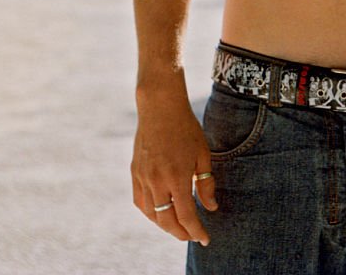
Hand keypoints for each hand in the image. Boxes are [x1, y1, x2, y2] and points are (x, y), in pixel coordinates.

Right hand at [131, 89, 217, 245]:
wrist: (160, 107)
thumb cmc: (186, 128)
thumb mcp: (202, 154)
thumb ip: (206, 183)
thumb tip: (210, 208)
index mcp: (177, 177)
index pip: (186, 216)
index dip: (196, 231)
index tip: (204, 238)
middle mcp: (157, 181)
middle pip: (166, 221)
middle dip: (181, 233)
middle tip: (192, 236)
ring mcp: (143, 177)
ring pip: (151, 214)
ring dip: (165, 226)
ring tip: (178, 227)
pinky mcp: (135, 172)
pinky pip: (140, 202)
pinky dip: (150, 213)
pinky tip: (160, 213)